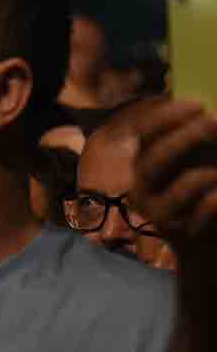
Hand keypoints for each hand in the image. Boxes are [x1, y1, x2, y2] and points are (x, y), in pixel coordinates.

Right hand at [128, 99, 216, 250]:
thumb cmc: (204, 193)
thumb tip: (210, 113)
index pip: (145, 133)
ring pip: (186, 183)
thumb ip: (195, 138)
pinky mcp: (181, 234)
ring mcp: (159, 213)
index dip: (168, 116)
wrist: (206, 246)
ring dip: (214, 170)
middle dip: (188, 137)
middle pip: (155, 158)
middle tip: (216, 122)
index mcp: (145, 164)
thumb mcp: (194, 160)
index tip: (198, 105)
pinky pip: (208, 206)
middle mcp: (143, 188)